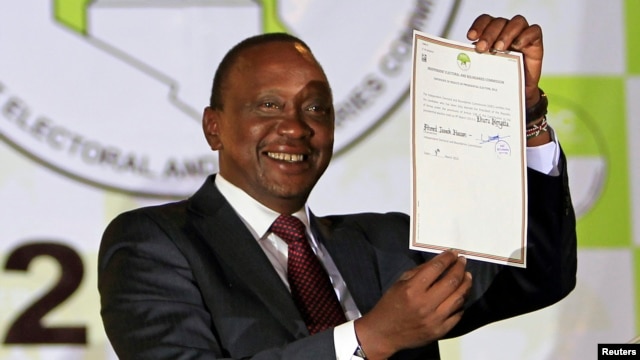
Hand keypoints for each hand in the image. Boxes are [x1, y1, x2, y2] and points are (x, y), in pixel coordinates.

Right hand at [354, 250, 471, 358]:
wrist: (384, 333)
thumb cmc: (390, 305)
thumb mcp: (399, 283)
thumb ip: (419, 271)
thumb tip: (439, 262)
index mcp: (412, 289)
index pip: (436, 268)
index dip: (448, 258)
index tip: (453, 253)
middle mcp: (425, 303)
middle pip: (452, 281)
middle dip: (460, 268)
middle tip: (462, 261)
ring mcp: (435, 319)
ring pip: (459, 297)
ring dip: (466, 284)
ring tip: (467, 276)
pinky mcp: (440, 331)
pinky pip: (457, 314)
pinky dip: (461, 302)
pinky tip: (461, 295)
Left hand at [467, 14, 543, 107]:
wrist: (515, 93)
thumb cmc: (496, 78)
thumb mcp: (484, 68)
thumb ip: (475, 60)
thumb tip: (459, 60)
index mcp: (491, 33)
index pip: (485, 21)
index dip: (478, 26)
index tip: (470, 37)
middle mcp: (506, 30)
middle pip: (498, 22)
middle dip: (488, 34)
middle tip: (482, 48)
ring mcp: (521, 35)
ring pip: (516, 22)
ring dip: (506, 33)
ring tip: (499, 48)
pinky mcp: (535, 42)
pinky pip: (534, 31)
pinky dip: (525, 36)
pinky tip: (517, 46)